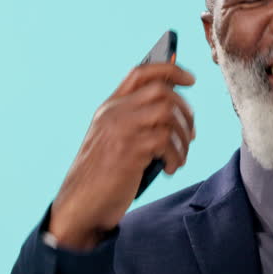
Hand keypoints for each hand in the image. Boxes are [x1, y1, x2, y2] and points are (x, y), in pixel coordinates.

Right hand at [49, 62, 196, 250]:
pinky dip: (177, 156)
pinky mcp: (129, 150)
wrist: (81, 204)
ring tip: (180, 157)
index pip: (141, 73)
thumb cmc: (103, 175)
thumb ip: (137, 121)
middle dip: (186, 112)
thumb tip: (177, 109)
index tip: (191, 79)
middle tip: (190, 135)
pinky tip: (170, 169)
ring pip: (169, 115)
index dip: (169, 69)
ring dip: (183, 138)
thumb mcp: (115, 139)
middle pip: (163, 91)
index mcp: (109, 107)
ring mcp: (121, 129)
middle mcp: (113, 112)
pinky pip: (167, 142)